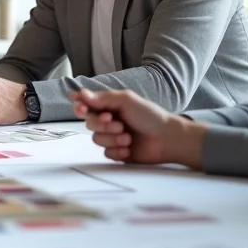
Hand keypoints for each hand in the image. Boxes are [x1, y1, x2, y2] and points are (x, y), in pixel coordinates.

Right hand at [70, 88, 204, 167]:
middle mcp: (108, 121)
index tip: (82, 109)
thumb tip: (80, 93)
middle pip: (89, 123)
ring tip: (129, 137)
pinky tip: (129, 148)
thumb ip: (102, 98)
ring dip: (112, 139)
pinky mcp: (117, 152)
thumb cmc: (149, 116)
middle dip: (102, 125)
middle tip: (118, 124)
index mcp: (109, 106)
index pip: (86, 105)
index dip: (80, 107)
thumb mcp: (127, 100)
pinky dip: (117, 151)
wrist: (166, 139)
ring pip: (96, 139)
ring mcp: (112, 137)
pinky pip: (106, 153)